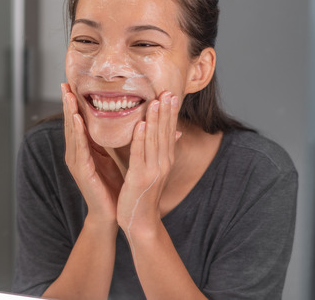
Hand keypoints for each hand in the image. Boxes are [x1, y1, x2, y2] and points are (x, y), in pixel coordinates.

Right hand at [62, 83, 123, 225]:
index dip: (75, 103)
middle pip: (71, 123)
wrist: (113, 213)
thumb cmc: (114, 186)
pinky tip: (77, 119)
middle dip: (68, 102)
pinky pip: (79, 147)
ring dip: (69, 113)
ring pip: (72, 132)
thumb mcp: (114, 157)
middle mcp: (76, 153)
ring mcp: (76, 162)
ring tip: (68, 95)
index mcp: (84, 149)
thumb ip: (116, 138)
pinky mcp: (82, 170)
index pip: (78, 121)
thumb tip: (135, 119)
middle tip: (65, 83)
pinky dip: (78, 132)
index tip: (73, 84)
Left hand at [117, 91, 178, 246]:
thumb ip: (160, 151)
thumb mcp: (154, 170)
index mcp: (165, 161)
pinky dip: (141, 138)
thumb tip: (174, 133)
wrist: (140, 222)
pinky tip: (141, 124)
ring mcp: (153, 171)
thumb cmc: (143, 194)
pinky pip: (140, 154)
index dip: (170, 113)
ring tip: (155, 101)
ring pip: (154, 140)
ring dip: (155, 119)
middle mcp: (162, 163)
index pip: (169, 132)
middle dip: (166, 111)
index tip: (170, 94)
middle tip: (168, 91)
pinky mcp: (140, 177)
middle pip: (165, 133)